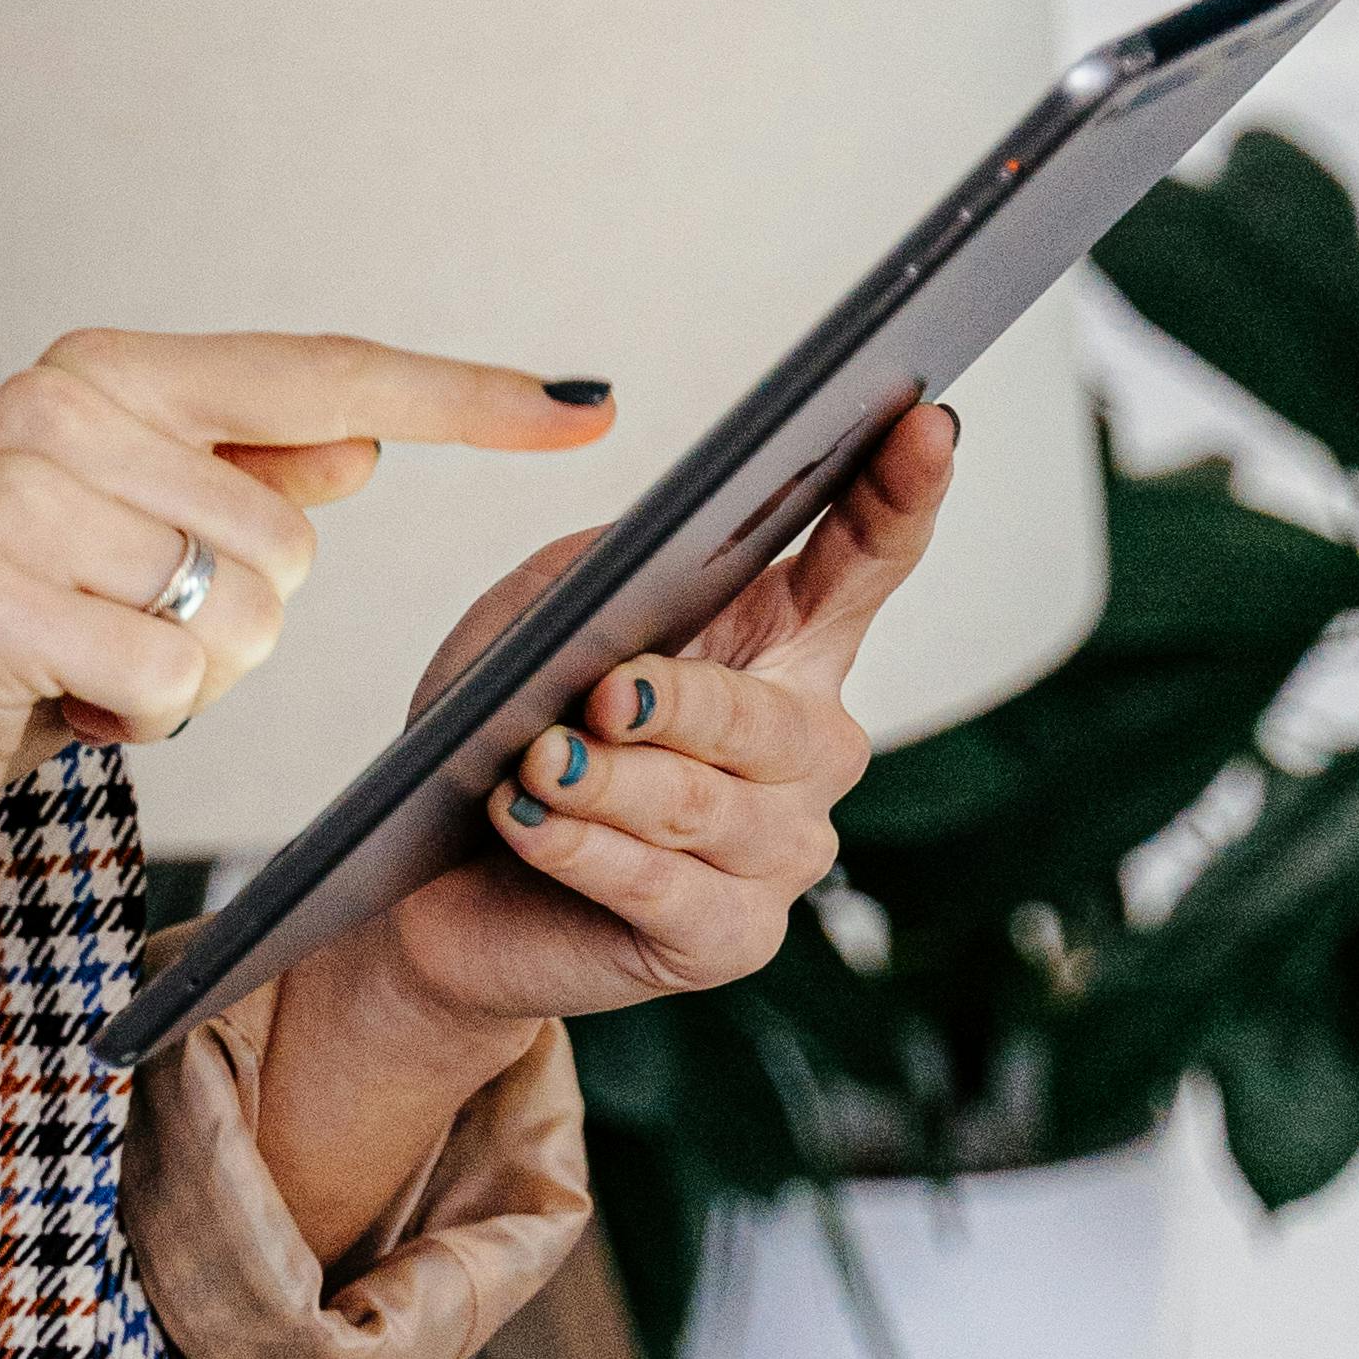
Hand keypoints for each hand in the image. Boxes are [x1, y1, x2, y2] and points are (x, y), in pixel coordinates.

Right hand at [0, 330, 621, 920]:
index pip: (326, 375)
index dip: (467, 396)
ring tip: (79, 668)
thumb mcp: (118, 540)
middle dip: (235, 624)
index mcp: (105, 373)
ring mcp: (24, 498)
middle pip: (295, 540)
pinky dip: (134, 721)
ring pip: (246, 616)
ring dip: (184, 679)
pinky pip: (175, 681)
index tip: (588, 407)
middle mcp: (64, 408)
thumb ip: (233, 477)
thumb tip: (361, 436)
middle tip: (114, 635)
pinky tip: (51, 706)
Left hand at [221, 399, 959, 1279]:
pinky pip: (666, 892)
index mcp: (781, 643)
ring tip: (534, 761)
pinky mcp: (727, 938)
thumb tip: (654, 556)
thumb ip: (605, 574)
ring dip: (611, 783)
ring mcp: (779, 851)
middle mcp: (805, 747)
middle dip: (685, 703)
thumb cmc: (502, 726)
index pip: (863, 561)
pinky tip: (531, 819)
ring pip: (710, 807)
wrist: (433, 880)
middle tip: (606, 691)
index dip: (899, 493)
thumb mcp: (537, 619)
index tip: (925, 421)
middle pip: (775, 718)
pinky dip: (587, 851)